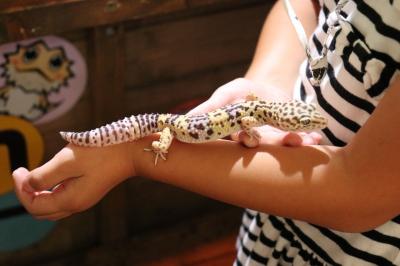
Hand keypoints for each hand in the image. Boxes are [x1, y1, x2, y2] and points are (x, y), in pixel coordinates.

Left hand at [13, 143, 133, 219]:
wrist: (130, 153)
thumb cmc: (100, 153)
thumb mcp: (67, 161)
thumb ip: (44, 175)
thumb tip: (29, 183)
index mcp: (70, 201)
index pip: (34, 205)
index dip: (21, 189)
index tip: (18, 169)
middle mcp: (77, 205)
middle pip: (41, 211)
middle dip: (27, 194)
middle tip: (22, 174)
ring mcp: (84, 200)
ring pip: (52, 207)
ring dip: (38, 194)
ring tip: (32, 175)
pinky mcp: (89, 192)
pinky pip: (62, 199)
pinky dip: (50, 191)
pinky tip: (51, 176)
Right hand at [188, 78, 321, 146]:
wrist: (268, 87)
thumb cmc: (244, 92)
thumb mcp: (227, 94)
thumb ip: (211, 107)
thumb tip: (185, 121)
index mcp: (238, 134)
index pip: (238, 141)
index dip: (244, 139)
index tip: (249, 136)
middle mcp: (257, 142)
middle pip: (264, 148)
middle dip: (275, 145)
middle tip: (286, 140)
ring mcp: (275, 140)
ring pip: (283, 147)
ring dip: (295, 144)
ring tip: (306, 140)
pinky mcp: (292, 136)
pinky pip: (301, 141)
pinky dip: (309, 140)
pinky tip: (316, 138)